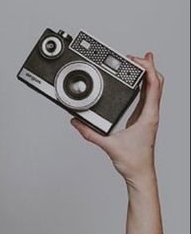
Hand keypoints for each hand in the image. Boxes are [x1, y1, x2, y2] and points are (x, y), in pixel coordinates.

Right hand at [71, 52, 163, 185]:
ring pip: (155, 88)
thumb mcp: (109, 146)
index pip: (154, 86)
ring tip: (136, 62)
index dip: (148, 69)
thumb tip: (75, 121)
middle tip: (134, 57)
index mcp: (148, 116)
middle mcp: (151, 114)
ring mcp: (149, 115)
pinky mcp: (144, 118)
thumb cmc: (133, 163)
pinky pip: (149, 96)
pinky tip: (137, 80)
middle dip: (148, 67)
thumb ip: (90, 133)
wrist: (141, 176)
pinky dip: (145, 83)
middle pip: (158, 83)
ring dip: (148, 74)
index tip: (136, 59)